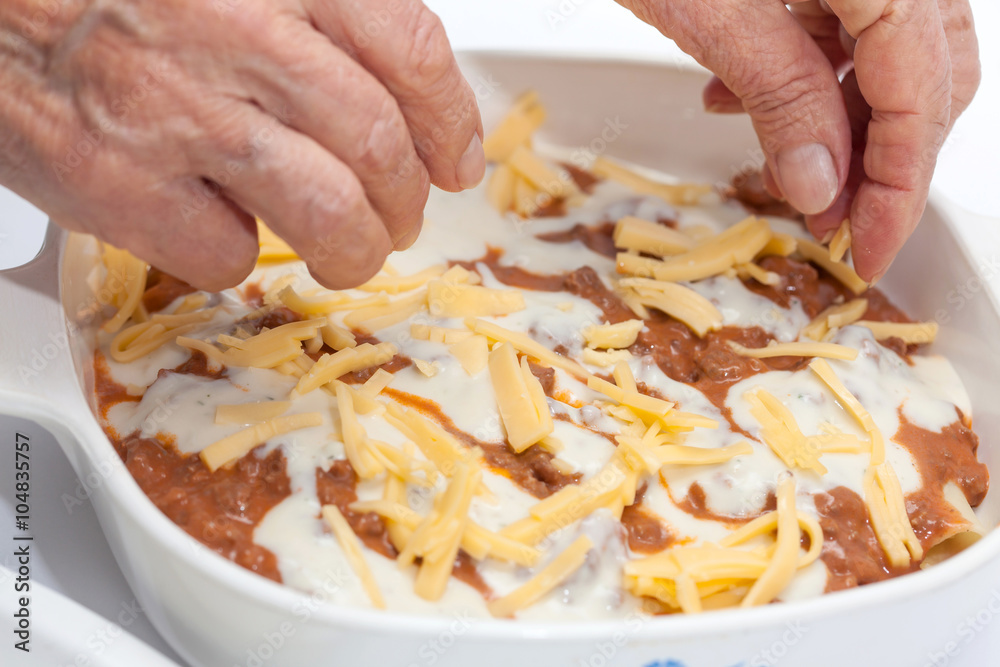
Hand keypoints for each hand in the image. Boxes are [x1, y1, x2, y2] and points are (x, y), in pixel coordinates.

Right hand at [0, 0, 483, 289]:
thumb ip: (312, 16)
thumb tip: (401, 85)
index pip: (408, 48)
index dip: (451, 118)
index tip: (458, 158)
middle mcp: (231, 31)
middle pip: (379, 145)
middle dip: (407, 201)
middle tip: (401, 215)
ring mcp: (177, 114)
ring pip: (327, 212)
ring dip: (356, 249)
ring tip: (349, 251)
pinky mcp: (121, 187)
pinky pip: (227, 255)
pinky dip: (240, 258)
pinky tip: (224, 230)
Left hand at [618, 0, 978, 281]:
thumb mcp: (712, 9)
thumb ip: (779, 95)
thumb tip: (821, 185)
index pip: (921, 100)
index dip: (897, 188)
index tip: (867, 251)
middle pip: (928, 78)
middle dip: (879, 161)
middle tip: (833, 222)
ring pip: (891, 53)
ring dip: (839, 120)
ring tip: (781, 163)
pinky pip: (849, 19)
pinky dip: (809, 72)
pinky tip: (744, 96)